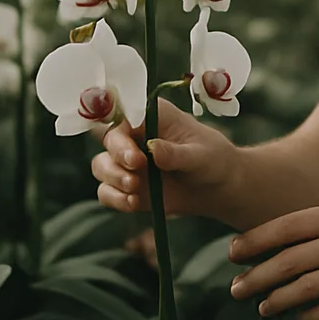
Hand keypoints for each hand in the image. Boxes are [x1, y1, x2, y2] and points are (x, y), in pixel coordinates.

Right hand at [91, 97, 238, 219]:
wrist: (216, 187)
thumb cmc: (212, 159)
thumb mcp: (200, 156)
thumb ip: (176, 153)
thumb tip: (153, 148)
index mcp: (152, 116)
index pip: (124, 118)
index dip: (122, 138)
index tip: (135, 158)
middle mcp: (134, 135)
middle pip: (108, 142)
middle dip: (116, 163)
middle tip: (134, 179)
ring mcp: (127, 161)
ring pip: (102, 166)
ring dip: (113, 180)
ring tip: (134, 192)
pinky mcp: (126, 184)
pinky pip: (108, 191)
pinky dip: (115, 199)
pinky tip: (133, 204)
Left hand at [227, 202, 318, 319]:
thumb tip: (269, 250)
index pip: (288, 225)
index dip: (256, 240)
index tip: (233, 253)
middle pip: (291, 260)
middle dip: (257, 275)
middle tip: (235, 288)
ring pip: (307, 288)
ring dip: (278, 300)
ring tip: (262, 307)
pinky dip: (309, 317)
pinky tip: (299, 319)